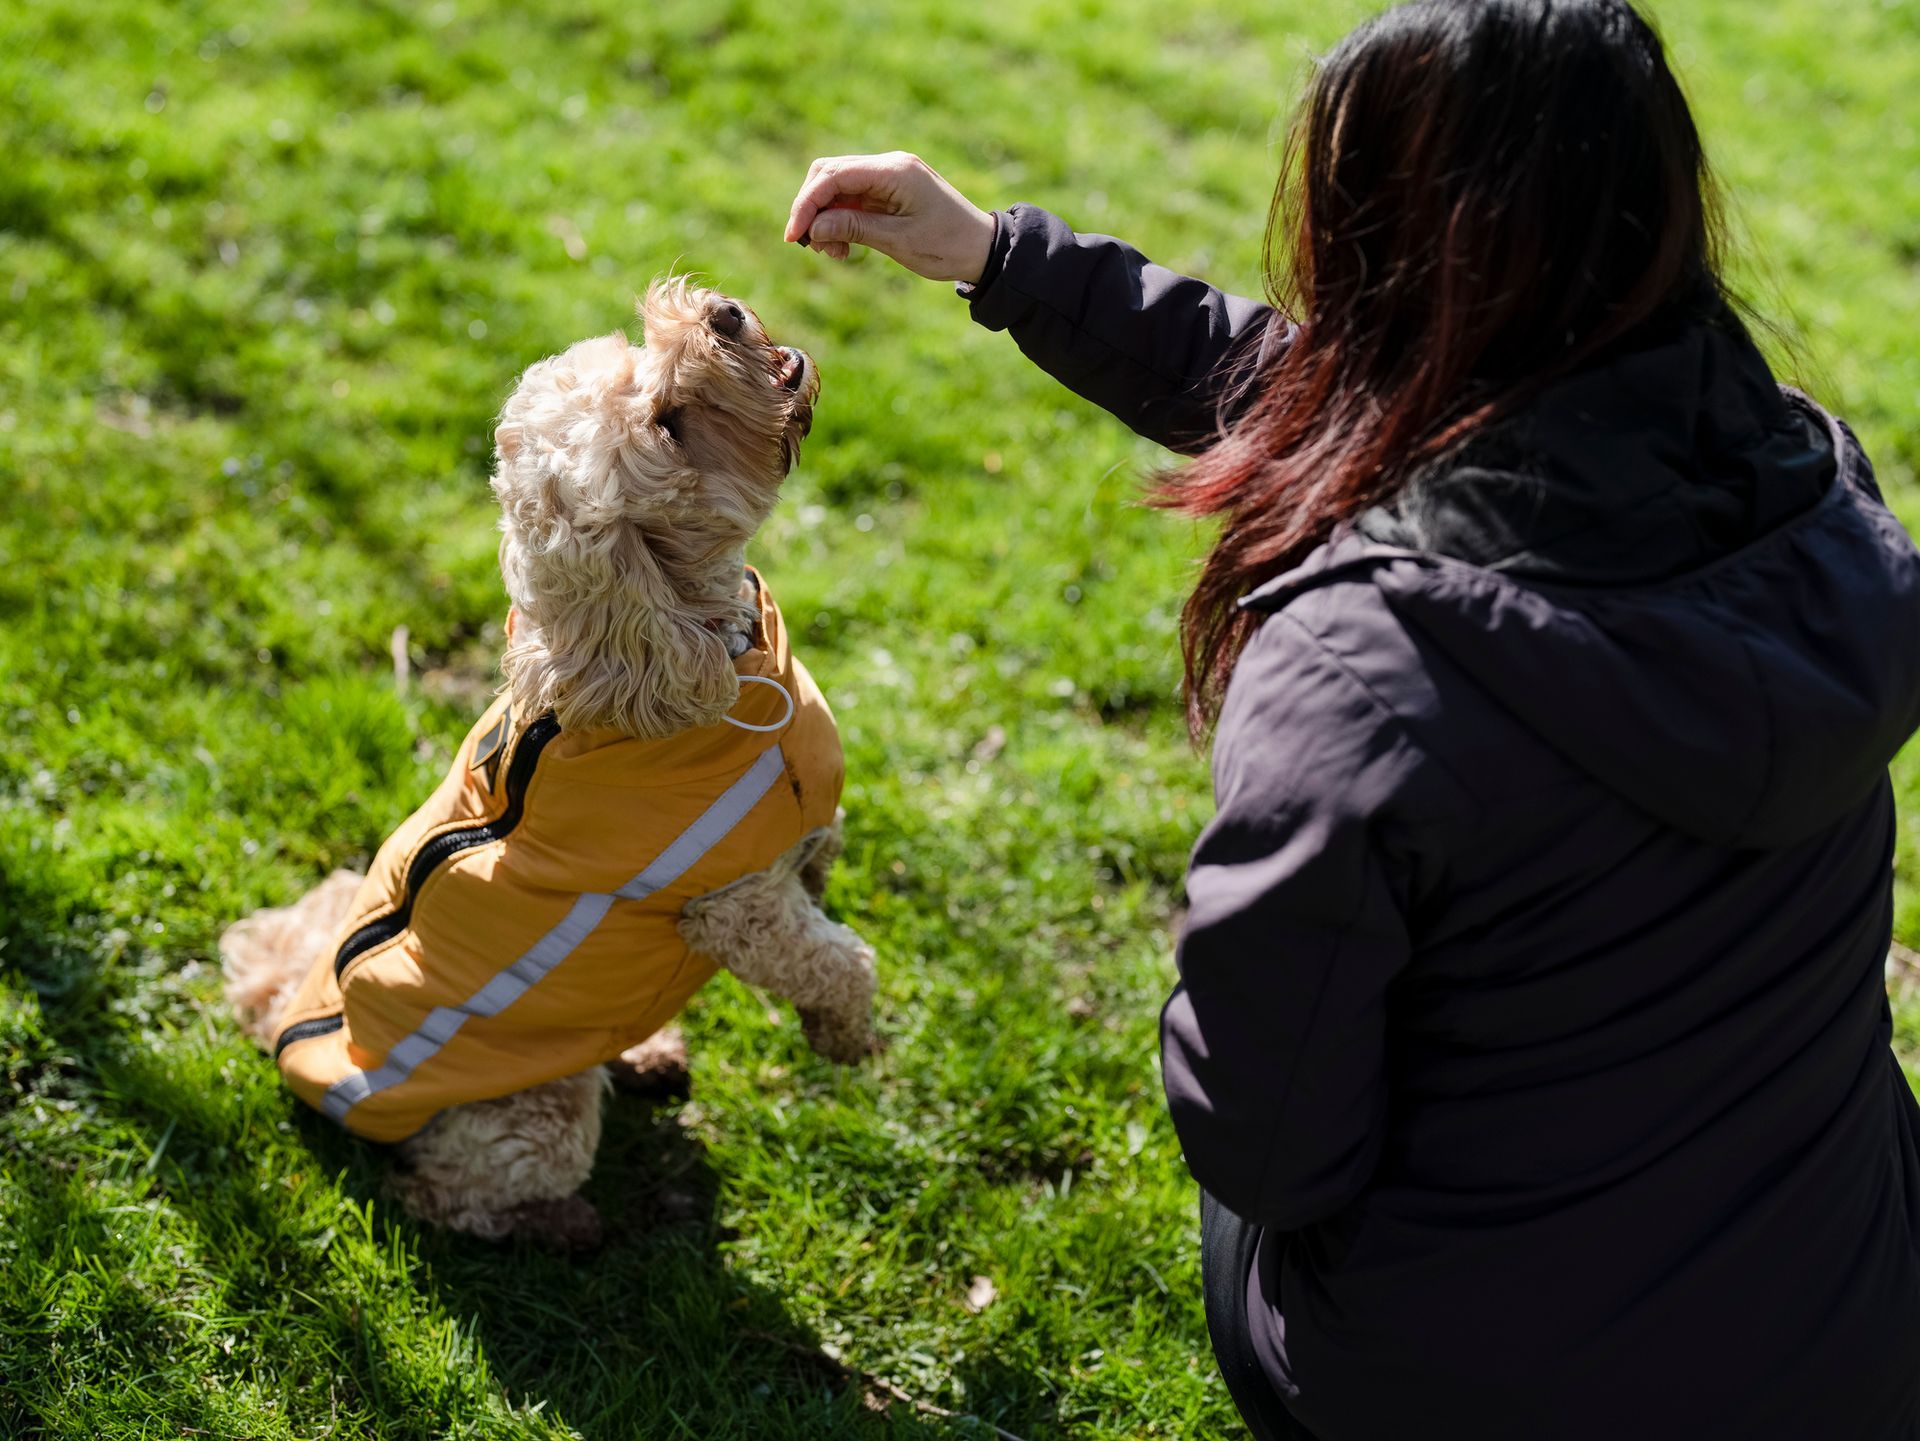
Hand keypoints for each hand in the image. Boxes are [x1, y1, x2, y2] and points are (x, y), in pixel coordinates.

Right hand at [784, 151, 995, 283]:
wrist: (983, 249)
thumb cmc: (947, 246)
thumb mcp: (898, 241)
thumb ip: (853, 228)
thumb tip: (814, 227)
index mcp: (894, 171)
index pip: (834, 176)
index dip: (807, 204)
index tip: (794, 236)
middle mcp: (889, 165)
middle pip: (829, 174)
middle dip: (812, 208)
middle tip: (811, 245)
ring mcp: (889, 176)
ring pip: (838, 187)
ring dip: (826, 217)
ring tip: (835, 252)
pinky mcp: (890, 190)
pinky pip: (854, 199)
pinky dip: (842, 220)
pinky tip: (845, 246)